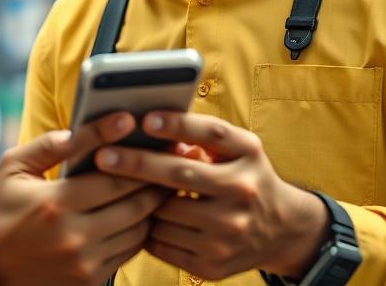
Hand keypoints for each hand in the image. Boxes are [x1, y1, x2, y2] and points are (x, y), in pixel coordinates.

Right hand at [0, 112, 168, 285]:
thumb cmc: (0, 212)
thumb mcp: (13, 170)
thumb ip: (48, 146)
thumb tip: (80, 128)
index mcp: (55, 203)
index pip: (111, 176)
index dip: (136, 153)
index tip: (153, 135)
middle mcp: (74, 236)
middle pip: (134, 203)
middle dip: (158, 177)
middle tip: (177, 155)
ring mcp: (85, 262)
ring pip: (138, 229)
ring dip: (154, 204)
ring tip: (166, 180)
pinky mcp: (90, 280)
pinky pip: (129, 250)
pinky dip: (140, 229)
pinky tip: (145, 209)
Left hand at [93, 112, 327, 280]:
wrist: (282, 230)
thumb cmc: (246, 176)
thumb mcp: (240, 148)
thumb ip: (204, 135)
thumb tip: (153, 125)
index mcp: (248, 155)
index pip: (211, 134)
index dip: (177, 124)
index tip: (145, 119)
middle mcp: (241, 193)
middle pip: (180, 176)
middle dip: (137, 164)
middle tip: (103, 156)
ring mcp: (228, 234)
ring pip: (164, 212)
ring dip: (140, 200)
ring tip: (124, 190)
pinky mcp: (212, 265)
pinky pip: (162, 243)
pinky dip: (146, 229)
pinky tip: (138, 218)